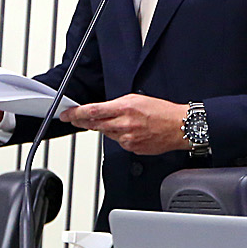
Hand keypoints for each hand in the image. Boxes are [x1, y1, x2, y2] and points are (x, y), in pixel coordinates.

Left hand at [60, 94, 187, 153]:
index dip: (76, 113)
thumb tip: (101, 111)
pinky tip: (132, 131)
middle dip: (82, 122)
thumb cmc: (162, 112)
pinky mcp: (132, 148)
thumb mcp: (137, 99)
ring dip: (106, 128)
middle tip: (75, 119)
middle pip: (94, 125)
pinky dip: (120, 136)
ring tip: (120, 122)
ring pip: (106, 134)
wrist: (179, 127)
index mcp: (124, 109)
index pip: (93, 111)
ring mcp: (127, 139)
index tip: (67, 114)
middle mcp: (124, 125)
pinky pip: (119, 142)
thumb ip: (116, 105)